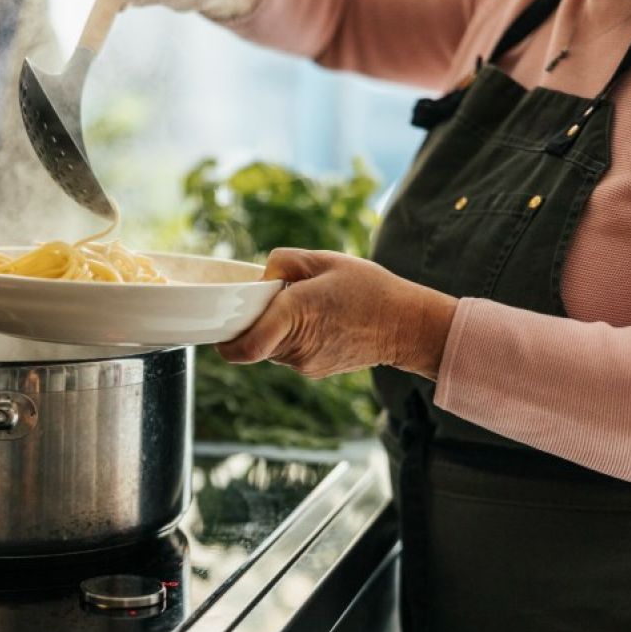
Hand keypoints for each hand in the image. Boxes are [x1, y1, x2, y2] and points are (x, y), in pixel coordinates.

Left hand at [217, 249, 458, 380]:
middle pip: (252, 341)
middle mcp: (295, 346)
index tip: (222, 329)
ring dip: (276, 329)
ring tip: (308, 308)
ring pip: (271, 348)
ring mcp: (305, 364)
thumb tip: (261, 278)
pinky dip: (294, 338)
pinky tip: (321, 322)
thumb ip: (284, 262)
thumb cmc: (370, 289)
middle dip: (255, 321)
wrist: (408, 326)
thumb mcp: (326, 260)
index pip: (242, 346)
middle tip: (276, 299)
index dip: (224, 342)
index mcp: (294, 314)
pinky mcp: (315, 371)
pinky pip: (290, 354)